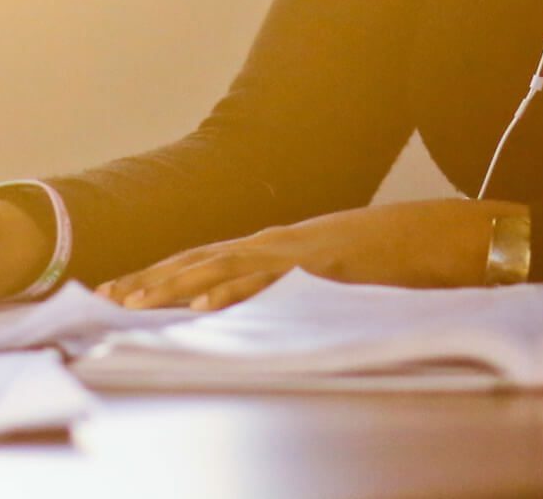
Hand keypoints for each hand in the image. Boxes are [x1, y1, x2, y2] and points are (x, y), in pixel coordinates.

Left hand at [96, 198, 526, 311]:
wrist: (441, 234)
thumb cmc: (388, 259)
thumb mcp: (327, 274)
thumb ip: (290, 284)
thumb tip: (252, 308)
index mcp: (278, 247)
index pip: (205, 260)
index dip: (160, 275)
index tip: (117, 293)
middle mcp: (278, 243)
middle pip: (201, 261)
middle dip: (150, 281)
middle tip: (101, 301)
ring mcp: (298, 250)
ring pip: (222, 267)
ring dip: (173, 286)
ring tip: (131, 304)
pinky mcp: (321, 262)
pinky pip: (271, 280)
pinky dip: (233, 290)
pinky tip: (202, 306)